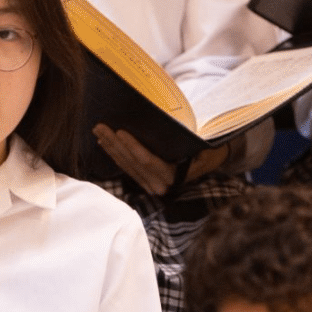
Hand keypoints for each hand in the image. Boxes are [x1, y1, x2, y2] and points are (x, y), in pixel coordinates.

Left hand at [94, 126, 228, 195]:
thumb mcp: (203, 147)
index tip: (120, 132)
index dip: (133, 147)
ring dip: (111, 148)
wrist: (212, 163)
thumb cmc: (208, 151)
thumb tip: (174, 129)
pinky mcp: (146, 182)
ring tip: (99, 132)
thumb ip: (187, 143)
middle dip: (115, 144)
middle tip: (100, 127)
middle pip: (133, 163)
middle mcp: (161, 184)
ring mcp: (152, 185)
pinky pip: (127, 169)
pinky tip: (105, 144)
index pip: (148, 161)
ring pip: (127, 166)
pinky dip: (115, 155)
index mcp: (174, 176)